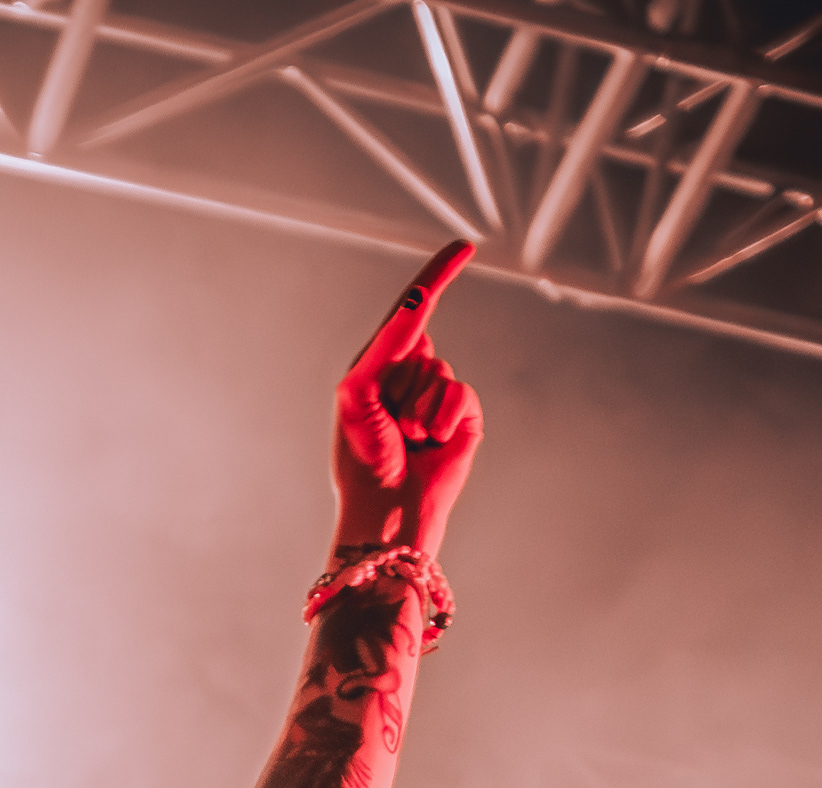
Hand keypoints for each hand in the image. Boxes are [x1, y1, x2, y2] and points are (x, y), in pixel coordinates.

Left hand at [332, 237, 483, 543]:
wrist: (386, 507)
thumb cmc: (360, 457)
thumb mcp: (357, 390)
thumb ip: (385, 343)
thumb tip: (419, 306)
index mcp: (381, 364)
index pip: (412, 310)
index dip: (437, 275)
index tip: (464, 246)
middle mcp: (412, 373)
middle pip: (419, 344)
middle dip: (399, 382)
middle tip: (386, 423)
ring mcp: (440, 394)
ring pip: (438, 370)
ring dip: (416, 406)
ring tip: (406, 438)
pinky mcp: (465, 415)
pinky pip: (459, 392)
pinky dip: (441, 417)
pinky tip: (430, 443)